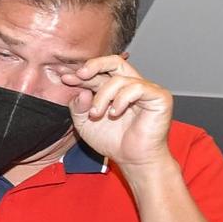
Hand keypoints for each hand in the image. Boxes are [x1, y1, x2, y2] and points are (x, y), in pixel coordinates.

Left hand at [55, 56, 173, 171]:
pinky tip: (114, 113)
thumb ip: (78, 106)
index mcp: (112, 89)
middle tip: (79, 75)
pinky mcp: (159, 96)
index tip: (63, 77)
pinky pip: (137, 87)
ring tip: (96, 114)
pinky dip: (121, 99)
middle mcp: (129, 85)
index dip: (79, 73)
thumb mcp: (84, 123)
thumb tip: (80, 90)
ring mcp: (145, 89)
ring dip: (102, 96)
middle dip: (93, 65)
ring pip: (119, 79)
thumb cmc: (112, 141)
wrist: (132, 159)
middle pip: (114, 62)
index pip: (97, 73)